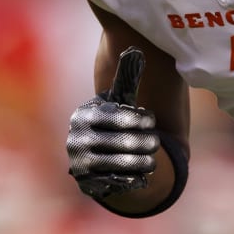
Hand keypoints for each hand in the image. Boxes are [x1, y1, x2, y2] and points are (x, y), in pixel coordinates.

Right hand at [67, 47, 159, 199]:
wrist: (92, 155)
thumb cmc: (111, 121)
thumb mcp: (117, 101)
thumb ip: (126, 79)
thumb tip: (136, 49)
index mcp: (84, 116)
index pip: (117, 118)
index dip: (140, 120)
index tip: (153, 120)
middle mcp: (77, 140)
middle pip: (122, 142)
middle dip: (145, 142)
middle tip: (156, 142)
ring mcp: (81, 164)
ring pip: (120, 164)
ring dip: (142, 162)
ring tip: (153, 159)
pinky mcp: (88, 184)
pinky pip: (115, 183)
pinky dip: (132, 179)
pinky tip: (144, 175)